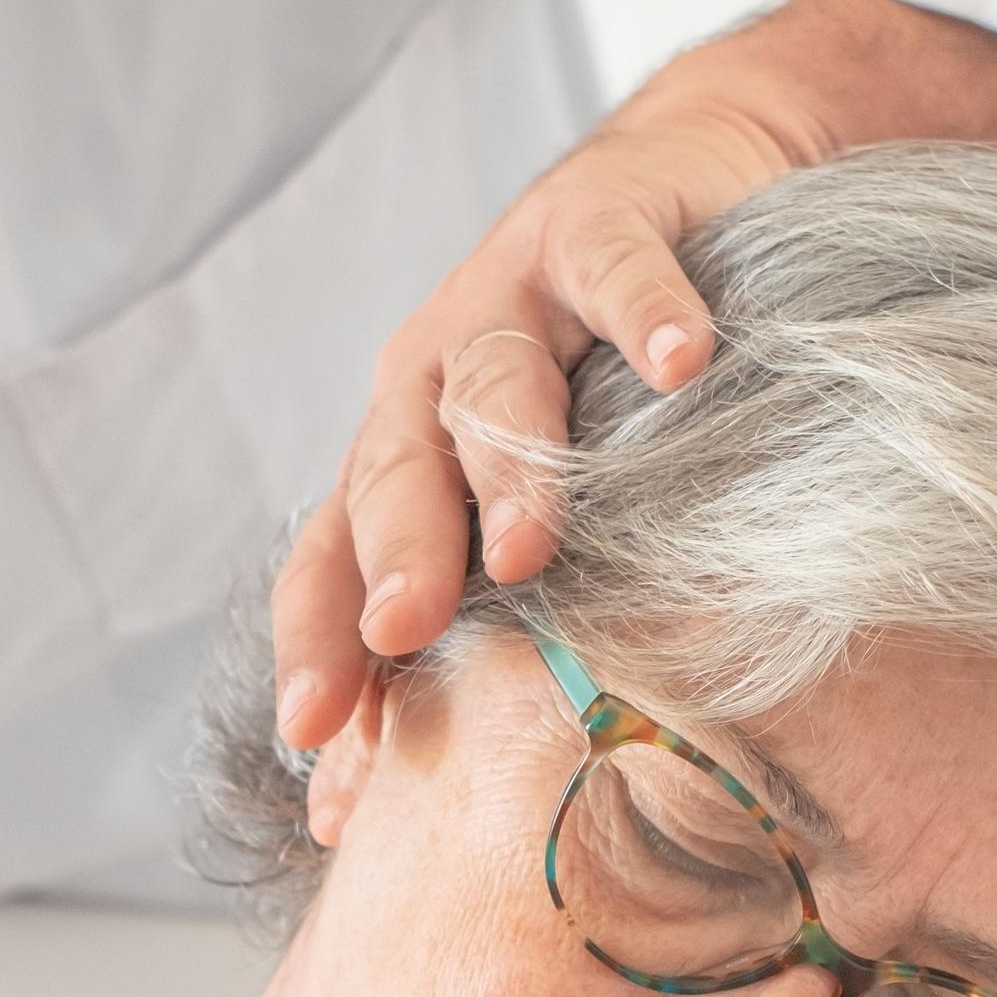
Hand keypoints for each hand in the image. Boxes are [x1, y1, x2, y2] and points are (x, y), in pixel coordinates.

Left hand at [266, 90, 798, 748]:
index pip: (330, 561)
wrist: (678, 188)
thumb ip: (479, 628)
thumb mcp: (528, 504)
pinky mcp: (600, 219)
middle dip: (396, 562)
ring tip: (527, 547)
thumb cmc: (602, 386)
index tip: (311, 738)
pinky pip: (618, 268)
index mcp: (400, 459)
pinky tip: (684, 364)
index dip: (315, 644)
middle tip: (401, 638)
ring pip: (490, 383)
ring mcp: (509, 295)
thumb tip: (402, 808)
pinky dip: (648, 311)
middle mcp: (430, 378)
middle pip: (394, 475)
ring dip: (506, 467)